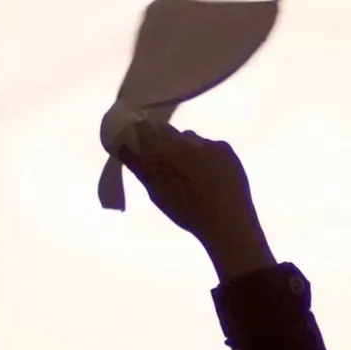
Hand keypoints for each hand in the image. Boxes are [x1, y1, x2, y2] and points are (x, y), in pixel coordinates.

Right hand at [117, 124, 274, 281]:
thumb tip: (123, 144)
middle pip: (168, 131)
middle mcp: (186, 139)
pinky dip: (205, 155)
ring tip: (189, 173)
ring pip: (189, 139)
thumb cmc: (186, 212)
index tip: (140, 145)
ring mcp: (209, 142)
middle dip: (163, 142)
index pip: (145, 127)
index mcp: (165, 149)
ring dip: (185, 149)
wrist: (227, 222)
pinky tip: (209, 174)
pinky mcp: (226, 148)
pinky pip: (209, 145)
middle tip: (164, 163)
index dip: (140, 134)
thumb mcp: (156, 191)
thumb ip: (138, 165)